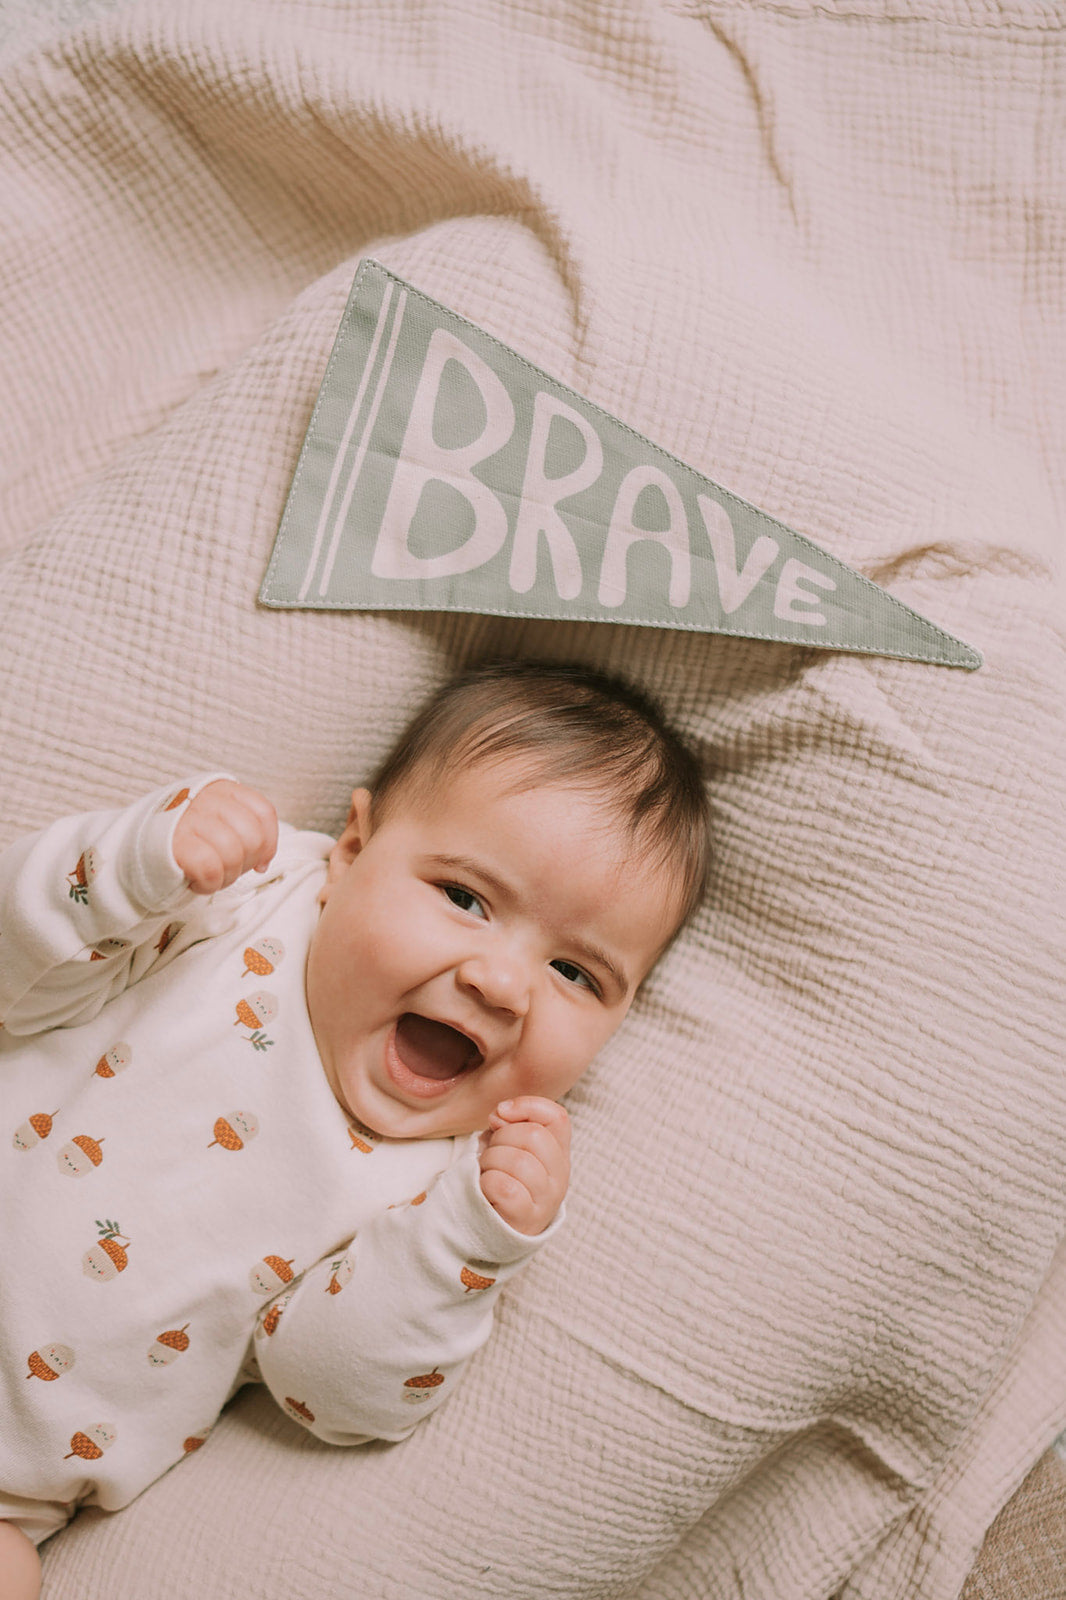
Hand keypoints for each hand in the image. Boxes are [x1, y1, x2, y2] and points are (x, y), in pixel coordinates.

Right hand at [172, 781, 277, 894]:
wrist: (127, 851)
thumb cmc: (178, 842)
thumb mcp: (211, 821)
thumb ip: (240, 828)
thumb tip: (264, 859)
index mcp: (219, 789)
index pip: (263, 812)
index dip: (269, 843)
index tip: (259, 863)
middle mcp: (204, 798)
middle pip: (252, 835)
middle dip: (245, 863)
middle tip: (224, 870)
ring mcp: (187, 818)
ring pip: (233, 852)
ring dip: (226, 876)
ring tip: (208, 876)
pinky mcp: (173, 843)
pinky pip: (210, 867)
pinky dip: (209, 883)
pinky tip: (197, 882)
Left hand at [479, 1097, 569, 1235]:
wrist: (492, 1231)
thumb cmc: (501, 1182)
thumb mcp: (510, 1148)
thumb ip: (510, 1125)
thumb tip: (500, 1113)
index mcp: (559, 1154)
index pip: (557, 1116)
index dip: (527, 1106)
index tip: (500, 1114)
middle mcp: (560, 1177)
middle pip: (533, 1135)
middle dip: (500, 1139)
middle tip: (491, 1156)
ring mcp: (546, 1200)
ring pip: (517, 1160)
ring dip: (490, 1162)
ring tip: (487, 1174)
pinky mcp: (527, 1220)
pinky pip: (504, 1187)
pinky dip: (487, 1183)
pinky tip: (486, 1191)